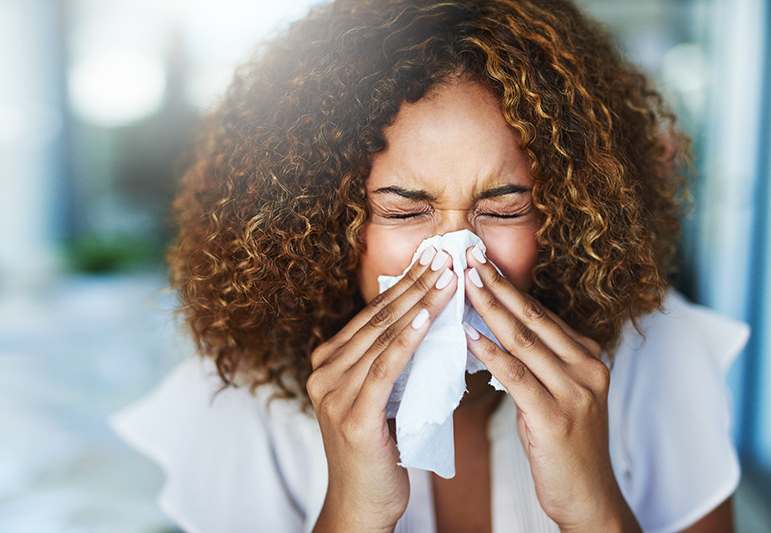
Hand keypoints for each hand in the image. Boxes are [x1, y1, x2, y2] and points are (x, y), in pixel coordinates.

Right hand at [308, 248, 456, 532]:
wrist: (362, 504)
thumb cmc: (377, 450)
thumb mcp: (380, 397)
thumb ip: (388, 362)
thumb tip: (424, 321)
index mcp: (327, 363)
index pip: (372, 315)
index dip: (403, 284)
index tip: (432, 259)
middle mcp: (323, 372)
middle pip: (377, 319)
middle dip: (414, 284)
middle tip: (444, 256)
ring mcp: (334, 393)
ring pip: (383, 336)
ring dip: (419, 303)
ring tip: (446, 277)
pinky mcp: (352, 415)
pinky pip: (385, 367)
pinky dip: (408, 339)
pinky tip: (428, 317)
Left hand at [462, 245, 639, 531]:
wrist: (589, 497)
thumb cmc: (564, 445)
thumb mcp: (556, 394)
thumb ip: (536, 362)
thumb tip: (495, 329)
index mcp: (588, 357)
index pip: (542, 313)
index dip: (510, 286)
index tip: (482, 262)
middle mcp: (587, 367)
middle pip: (533, 318)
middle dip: (498, 285)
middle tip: (469, 256)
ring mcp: (575, 391)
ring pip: (524, 340)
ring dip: (490, 308)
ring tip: (464, 282)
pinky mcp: (556, 416)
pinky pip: (517, 376)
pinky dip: (491, 352)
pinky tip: (468, 335)